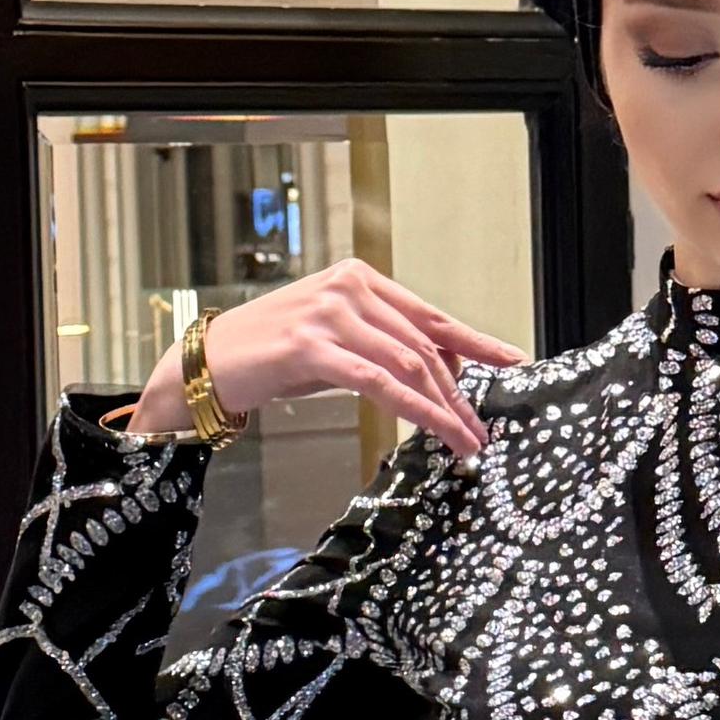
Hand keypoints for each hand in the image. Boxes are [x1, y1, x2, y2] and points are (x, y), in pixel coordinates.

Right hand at [122, 261, 516, 459]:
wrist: (206, 362)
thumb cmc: (272, 354)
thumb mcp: (334, 338)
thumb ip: (381, 343)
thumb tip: (442, 372)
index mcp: (359, 279)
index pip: (429, 315)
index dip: (475, 342)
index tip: (513, 362)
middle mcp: (348, 288)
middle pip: (424, 346)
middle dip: (459, 392)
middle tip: (481, 429)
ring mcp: (329, 314)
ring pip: (408, 365)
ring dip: (444, 409)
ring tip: (465, 441)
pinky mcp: (311, 346)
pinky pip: (379, 383)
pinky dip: (415, 409)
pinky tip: (435, 429)